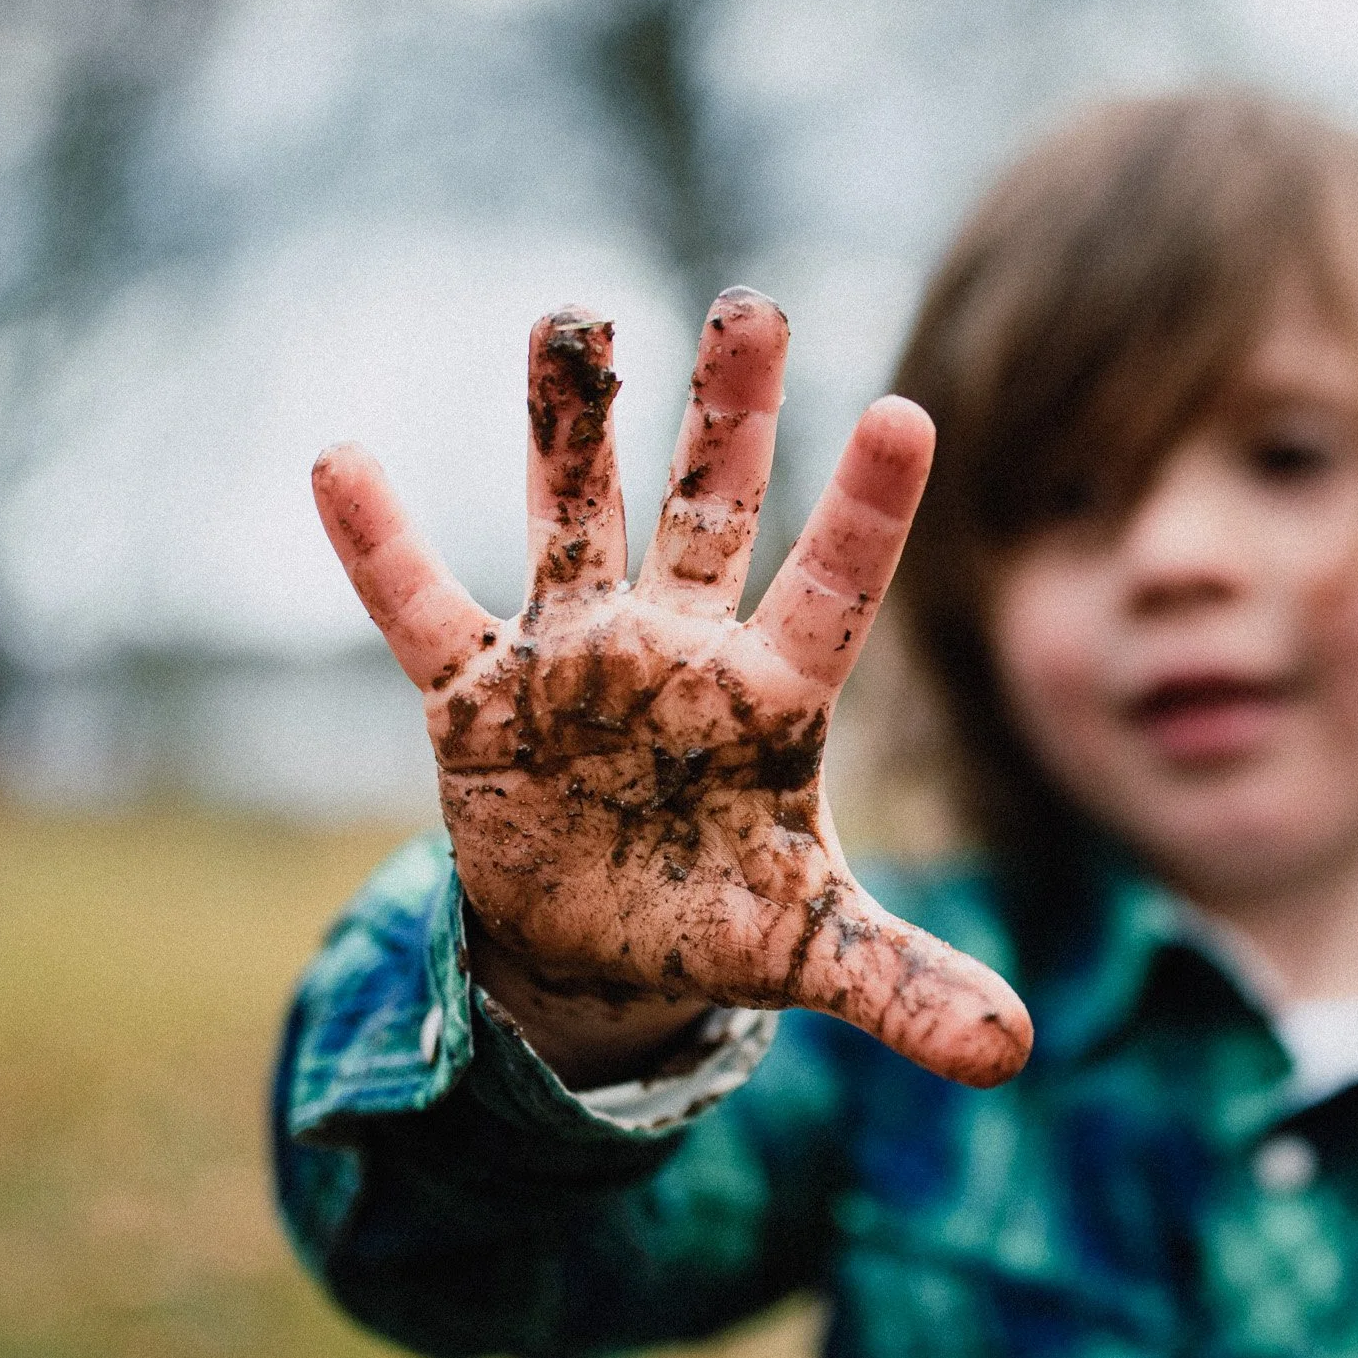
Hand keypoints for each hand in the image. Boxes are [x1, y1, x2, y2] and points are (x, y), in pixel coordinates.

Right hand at [310, 291, 1030, 1088]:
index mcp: (774, 697)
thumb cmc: (723, 916)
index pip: (835, 585)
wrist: (601, 941)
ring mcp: (579, 657)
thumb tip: (1020, 1052)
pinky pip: (422, 611)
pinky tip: (337, 460)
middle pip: (713, 510)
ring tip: (568, 320)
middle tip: (753, 305)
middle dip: (729, 414)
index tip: (909, 412)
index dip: (868, 509)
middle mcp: (681, 648)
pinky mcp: (482, 697)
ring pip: (571, 519)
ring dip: (564, 429)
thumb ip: (907, 985)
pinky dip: (380, 547)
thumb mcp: (815, 953)